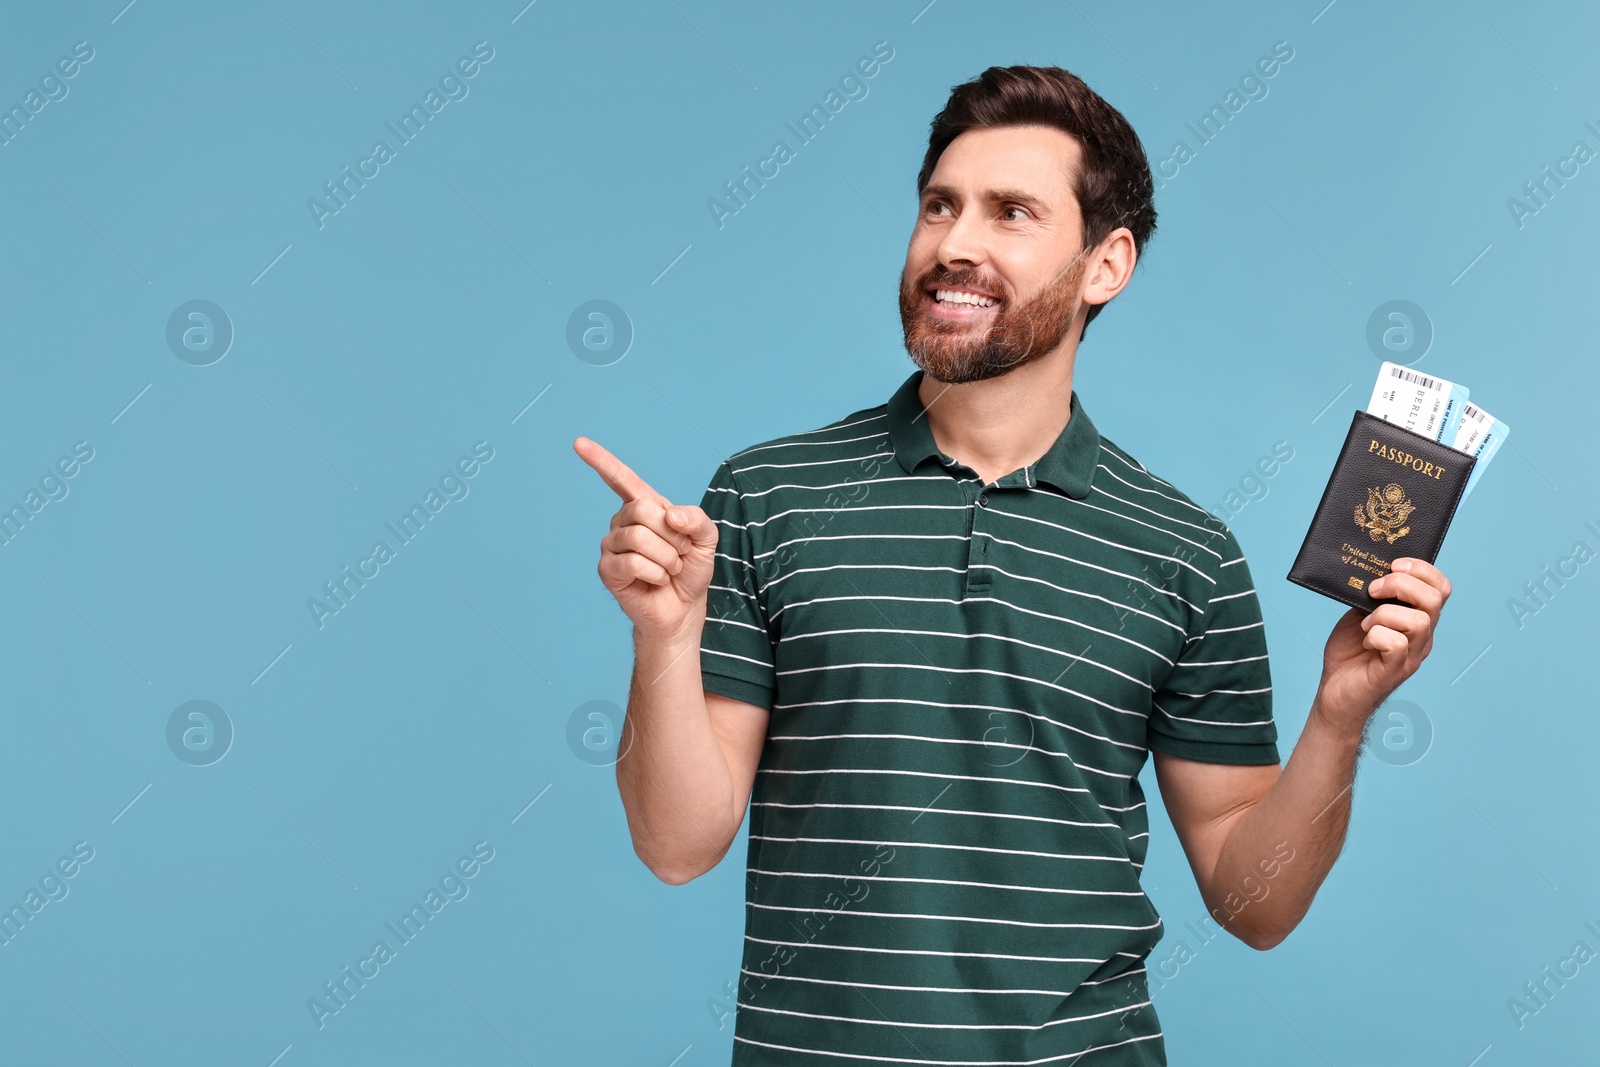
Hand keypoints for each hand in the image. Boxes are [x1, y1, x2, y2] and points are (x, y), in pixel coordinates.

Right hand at [574, 436, 720, 640]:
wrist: (683, 609)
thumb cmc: (689, 571)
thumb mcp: (706, 539)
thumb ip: (696, 518)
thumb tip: (669, 514)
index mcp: (644, 507)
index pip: (621, 479)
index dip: (601, 460)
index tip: (578, 443)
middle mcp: (623, 521)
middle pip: (642, 509)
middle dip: (672, 535)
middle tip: (678, 553)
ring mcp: (611, 545)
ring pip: (639, 537)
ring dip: (667, 558)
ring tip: (668, 569)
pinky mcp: (607, 569)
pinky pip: (633, 562)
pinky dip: (656, 573)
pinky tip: (656, 581)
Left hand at [1314, 557, 1451, 735]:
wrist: (1335, 692)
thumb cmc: (1350, 653)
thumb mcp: (1360, 614)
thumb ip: (1373, 596)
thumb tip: (1373, 571)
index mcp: (1418, 620)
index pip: (1441, 589)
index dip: (1423, 570)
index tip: (1393, 564)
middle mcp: (1422, 638)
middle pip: (1435, 599)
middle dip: (1401, 585)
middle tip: (1373, 590)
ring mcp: (1412, 655)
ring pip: (1418, 621)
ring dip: (1385, 614)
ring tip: (1366, 624)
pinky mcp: (1395, 671)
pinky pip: (1397, 644)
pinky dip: (1376, 635)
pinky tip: (1365, 640)